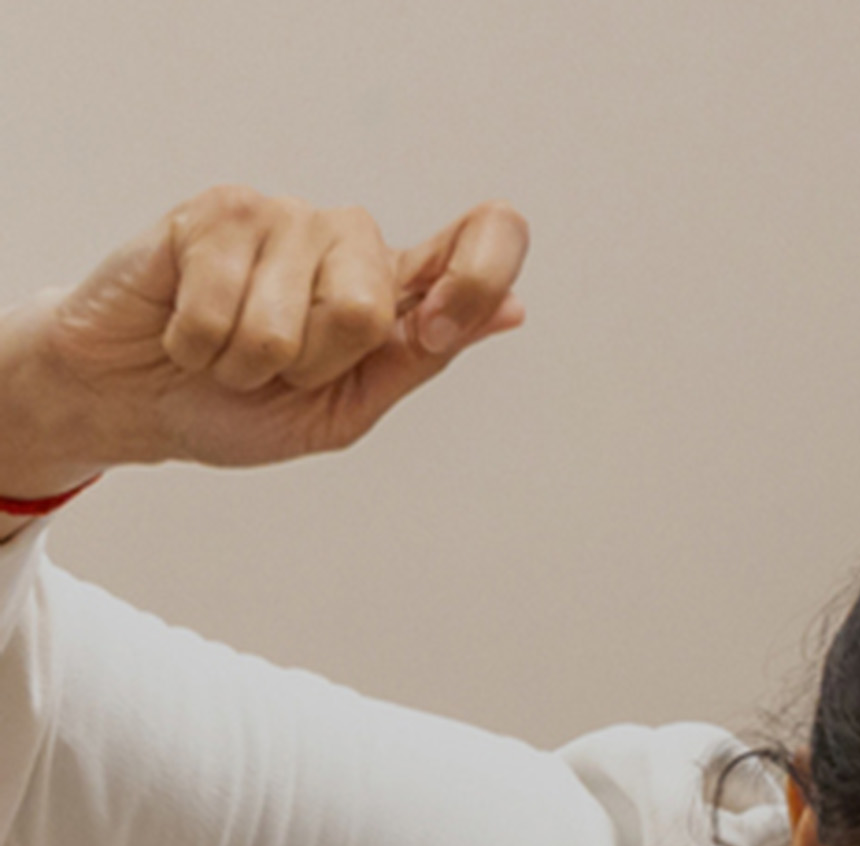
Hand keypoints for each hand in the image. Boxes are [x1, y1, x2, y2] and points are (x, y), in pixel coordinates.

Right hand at [0, 187, 526, 503]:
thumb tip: (511, 310)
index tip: (433, 333)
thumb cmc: (241, 405)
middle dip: (311, 367)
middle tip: (275, 368)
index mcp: (400, 286)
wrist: (135, 400)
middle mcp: (352, 239)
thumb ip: (422, 356)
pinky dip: (201, 344)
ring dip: (248, 361)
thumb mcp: (347, 406)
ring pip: (290, 319)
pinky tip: (188, 330)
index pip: (490, 234)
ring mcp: (287, 217)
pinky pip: (221, 307)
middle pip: (369, 311)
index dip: (481, 277)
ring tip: (229, 350)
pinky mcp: (219, 212)